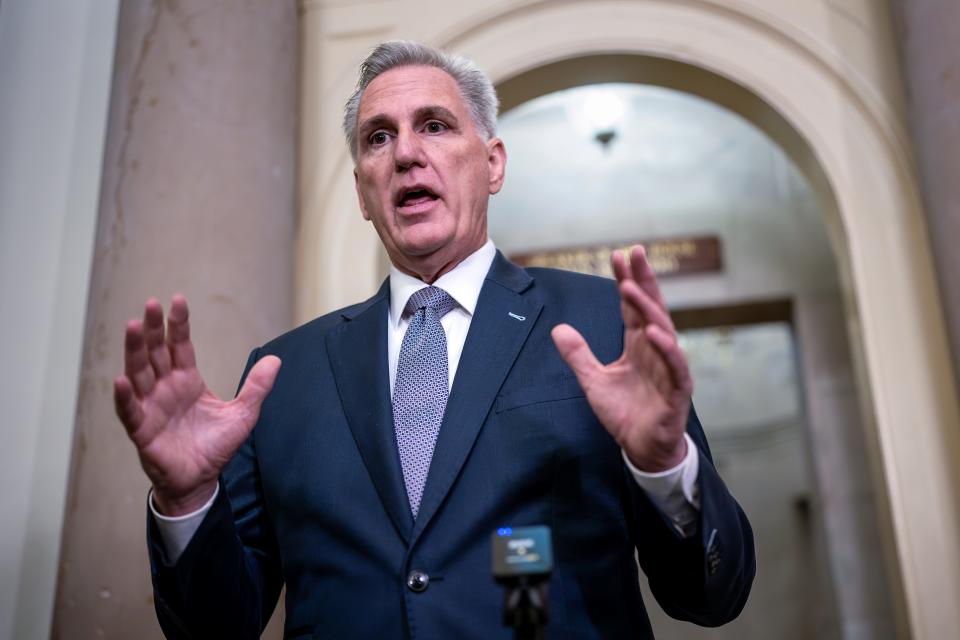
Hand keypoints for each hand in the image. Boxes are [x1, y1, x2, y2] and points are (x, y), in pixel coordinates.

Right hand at [114, 295, 280, 515]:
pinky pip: (130, 411)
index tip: (178, 300)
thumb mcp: (243, 414)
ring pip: (139, 373)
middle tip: (151, 304)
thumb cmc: (215, 446)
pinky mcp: (142, 430)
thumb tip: (275, 360)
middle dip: (154, 329)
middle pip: (156, 352)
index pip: (181, 346)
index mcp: (187, 380)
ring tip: (134, 326)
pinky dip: (124, 397)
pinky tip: (121, 380)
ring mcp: (151, 407)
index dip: (178, 324)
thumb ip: (257, 387)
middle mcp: (166, 388)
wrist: (200, 481)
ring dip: (135, 351)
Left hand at [551, 246, 691, 471]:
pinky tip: (655, 333)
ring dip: (647, 308)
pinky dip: (667, 349)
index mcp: (638, 345)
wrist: (642, 449)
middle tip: (635, 252)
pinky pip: (675, 366)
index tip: (617, 255)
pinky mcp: (677, 390)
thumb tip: (557, 328)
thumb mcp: (593, 381)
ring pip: (662, 331)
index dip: (626, 281)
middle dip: (643, 280)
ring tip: (631, 287)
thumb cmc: (625, 413)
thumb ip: (579, 355)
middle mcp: (656, 350)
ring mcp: (669, 368)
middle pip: (651, 308)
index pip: (632, 307)